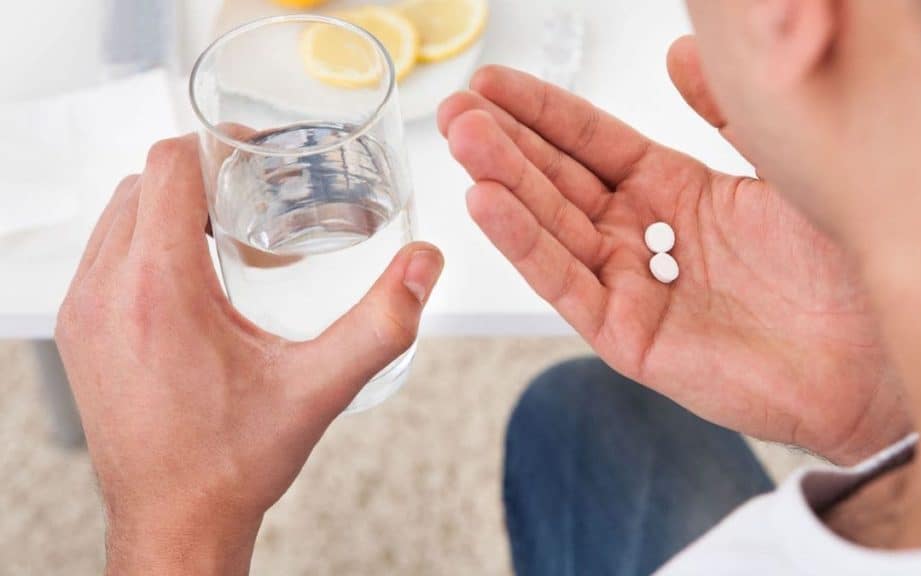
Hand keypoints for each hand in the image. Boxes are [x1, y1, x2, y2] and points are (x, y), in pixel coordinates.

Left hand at [56, 135, 442, 574]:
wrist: (175, 521)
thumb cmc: (233, 462)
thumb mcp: (320, 389)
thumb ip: (382, 323)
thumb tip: (424, 266)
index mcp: (158, 289)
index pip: (171, 166)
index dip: (216, 146)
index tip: (254, 157)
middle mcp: (106, 291)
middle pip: (145, 182)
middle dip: (202, 178)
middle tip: (255, 202)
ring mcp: (83, 311)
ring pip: (120, 215)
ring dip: (172, 209)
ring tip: (230, 240)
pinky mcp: (79, 330)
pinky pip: (106, 253)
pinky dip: (147, 243)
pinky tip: (196, 281)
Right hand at [439, 45, 908, 463]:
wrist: (884, 352)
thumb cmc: (846, 260)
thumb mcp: (777, 160)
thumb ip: (723, 108)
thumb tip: (681, 49)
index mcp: (676, 191)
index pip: (592, 143)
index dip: (543, 113)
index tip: (493, 83)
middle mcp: (645, 237)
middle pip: (561, 182)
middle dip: (507, 143)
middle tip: (457, 108)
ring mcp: (634, 288)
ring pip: (554, 228)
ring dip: (505, 184)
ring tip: (460, 140)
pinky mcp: (630, 338)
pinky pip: (568, 285)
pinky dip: (526, 246)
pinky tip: (486, 203)